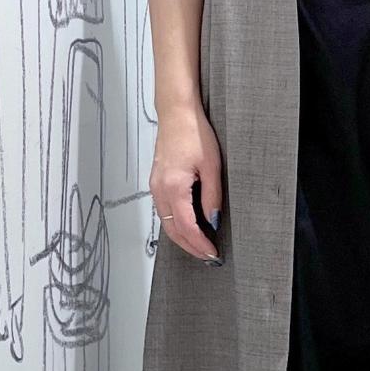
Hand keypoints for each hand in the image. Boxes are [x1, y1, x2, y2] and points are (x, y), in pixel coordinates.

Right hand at [149, 103, 223, 260]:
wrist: (177, 114)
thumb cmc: (193, 132)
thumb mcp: (212, 166)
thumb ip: (212, 197)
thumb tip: (213, 220)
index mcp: (174, 187)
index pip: (186, 227)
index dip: (200, 244)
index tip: (212, 253)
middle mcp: (160, 190)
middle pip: (173, 231)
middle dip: (191, 247)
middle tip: (207, 256)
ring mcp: (156, 187)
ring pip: (167, 223)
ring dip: (183, 238)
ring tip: (200, 246)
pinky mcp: (157, 183)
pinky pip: (164, 211)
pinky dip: (176, 224)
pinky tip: (188, 226)